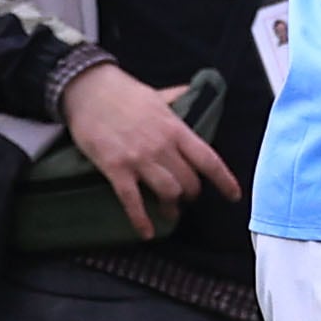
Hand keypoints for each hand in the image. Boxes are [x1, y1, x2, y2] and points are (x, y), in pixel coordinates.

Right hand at [60, 61, 240, 240]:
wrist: (87, 88)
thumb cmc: (122, 91)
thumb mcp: (156, 94)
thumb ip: (176, 98)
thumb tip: (190, 90)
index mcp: (175, 128)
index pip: (208, 160)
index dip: (224, 180)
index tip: (233, 196)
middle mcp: (162, 146)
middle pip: (189, 182)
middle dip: (191, 195)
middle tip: (185, 197)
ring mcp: (139, 159)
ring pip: (168, 193)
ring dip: (171, 207)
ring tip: (169, 211)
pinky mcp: (116, 168)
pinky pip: (133, 201)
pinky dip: (141, 220)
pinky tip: (146, 232)